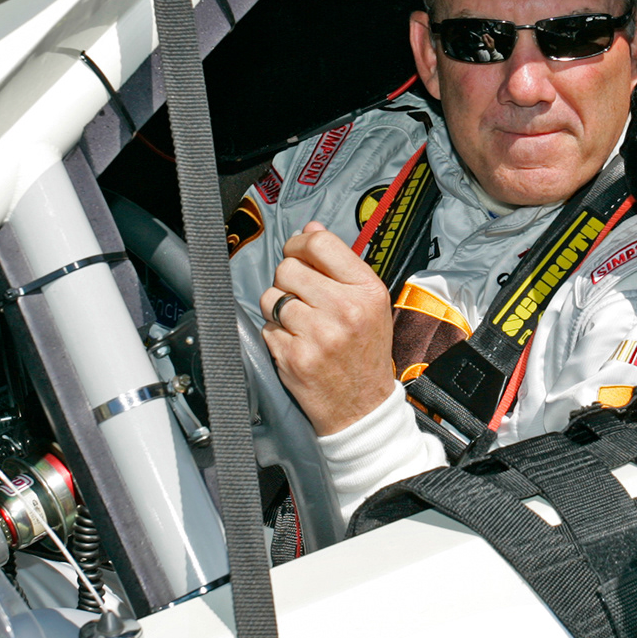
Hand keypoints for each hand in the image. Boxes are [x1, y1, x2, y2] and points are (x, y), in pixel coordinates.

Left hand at [259, 222, 397, 435]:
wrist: (362, 408)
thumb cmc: (365, 354)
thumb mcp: (370, 304)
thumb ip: (341, 265)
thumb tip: (312, 230)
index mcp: (367, 291)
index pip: (320, 244)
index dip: (299, 244)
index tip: (297, 253)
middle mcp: (344, 310)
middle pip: (288, 268)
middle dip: (288, 281)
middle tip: (302, 298)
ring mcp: (318, 334)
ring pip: (271, 297)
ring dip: (278, 308)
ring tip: (300, 323)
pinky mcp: (294, 356)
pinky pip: (266, 328)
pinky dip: (276, 335)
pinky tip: (297, 344)